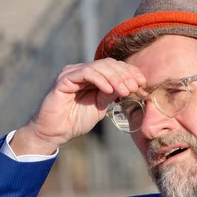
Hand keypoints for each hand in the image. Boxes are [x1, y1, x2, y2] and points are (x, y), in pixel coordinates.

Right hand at [10, 58, 145, 154]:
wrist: (54, 133)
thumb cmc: (74, 121)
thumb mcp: (99, 107)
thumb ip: (110, 94)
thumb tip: (128, 85)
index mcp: (90, 76)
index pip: (113, 66)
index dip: (129, 72)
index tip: (142, 83)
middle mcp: (80, 70)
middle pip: (108, 64)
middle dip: (125, 74)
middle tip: (136, 87)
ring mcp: (71, 73)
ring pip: (99, 66)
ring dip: (116, 78)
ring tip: (125, 91)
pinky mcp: (63, 80)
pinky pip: (85, 73)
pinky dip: (100, 80)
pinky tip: (110, 91)